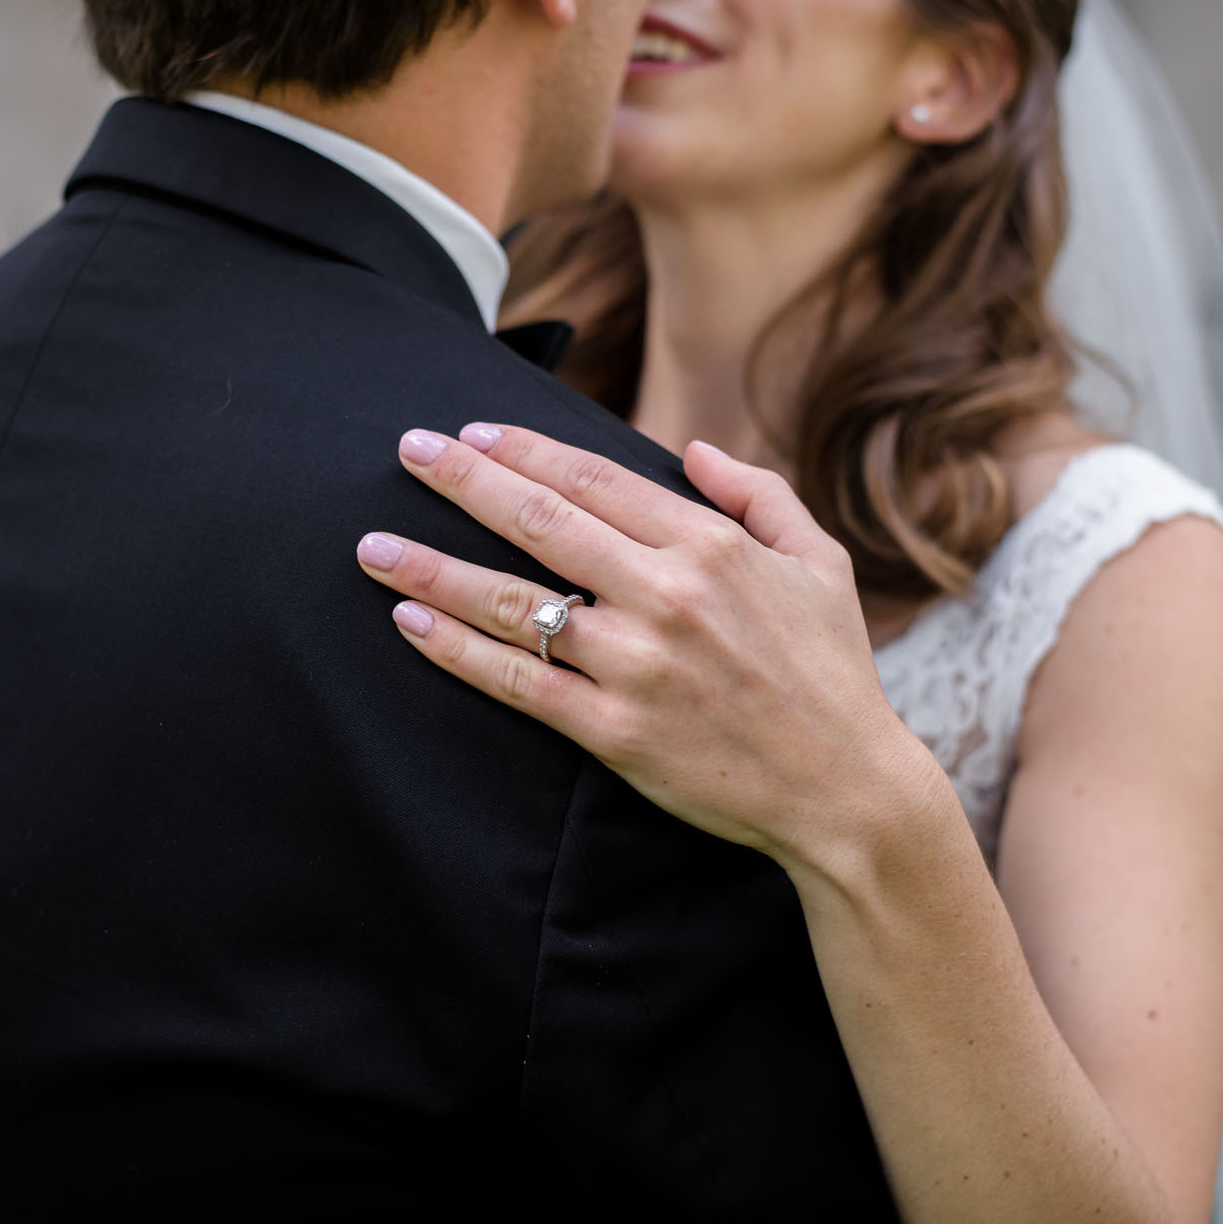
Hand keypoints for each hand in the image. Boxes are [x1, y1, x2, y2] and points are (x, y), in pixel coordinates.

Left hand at [357, 423, 926, 882]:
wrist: (848, 791)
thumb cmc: (835, 675)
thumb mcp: (821, 565)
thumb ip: (759, 494)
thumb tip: (693, 451)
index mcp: (711, 546)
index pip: (595, 479)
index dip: (525, 450)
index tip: (471, 432)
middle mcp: (667, 595)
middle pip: (541, 521)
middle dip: (463, 481)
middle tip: (407, 451)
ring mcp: (636, 665)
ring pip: (514, 602)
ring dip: (434, 569)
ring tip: (374, 549)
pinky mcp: (615, 731)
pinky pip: (518, 682)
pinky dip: (458, 651)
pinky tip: (411, 624)